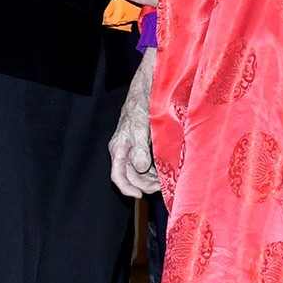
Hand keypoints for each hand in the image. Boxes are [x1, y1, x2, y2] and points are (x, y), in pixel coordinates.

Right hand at [108, 49, 160, 197]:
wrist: (148, 87)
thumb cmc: (141, 104)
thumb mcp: (140, 126)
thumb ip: (139, 147)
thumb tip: (140, 168)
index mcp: (118, 147)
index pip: (118, 175)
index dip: (127, 188)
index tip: (140, 195)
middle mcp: (124, 150)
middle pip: (131, 176)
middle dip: (144, 185)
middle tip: (161, 187)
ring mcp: (133, 148)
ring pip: (139, 172)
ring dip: (150, 179)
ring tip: (164, 181)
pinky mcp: (143, 144)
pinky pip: (146, 163)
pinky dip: (154, 170)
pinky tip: (164, 171)